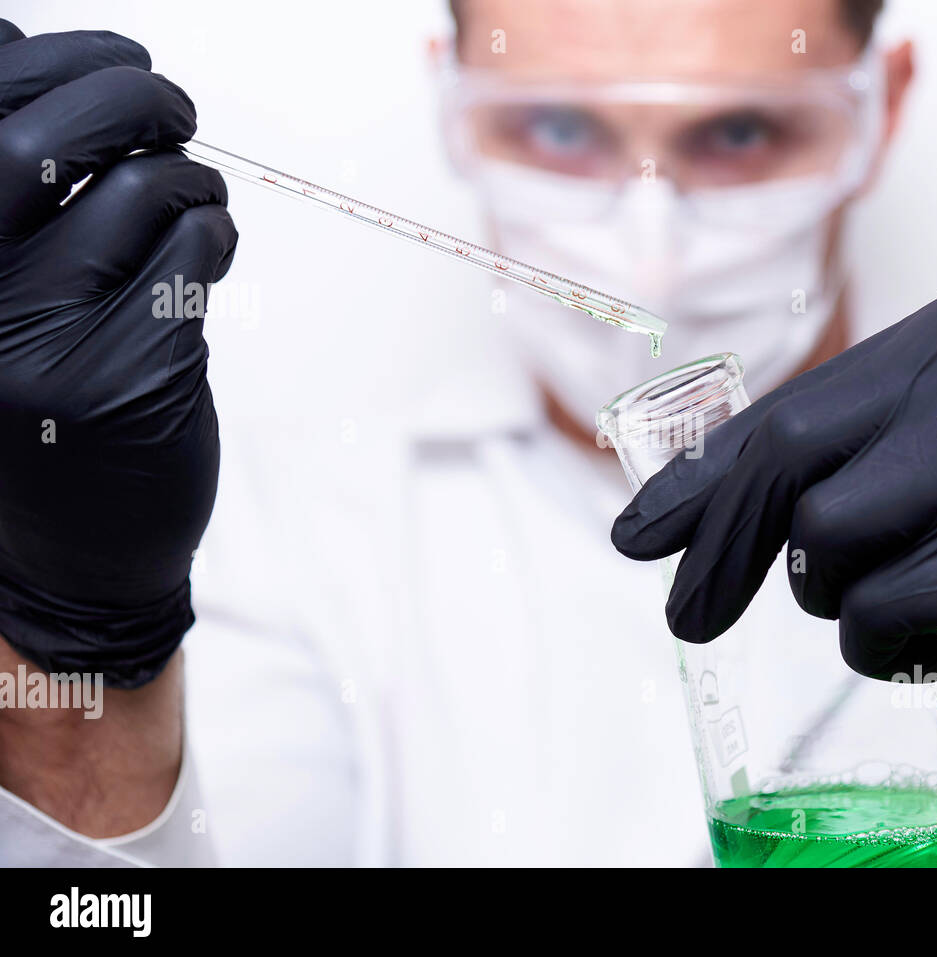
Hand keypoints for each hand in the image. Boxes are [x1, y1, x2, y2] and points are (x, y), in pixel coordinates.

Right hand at [0, 22, 235, 686]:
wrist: (67, 563)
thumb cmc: (33, 413)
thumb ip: (7, 196)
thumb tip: (23, 44)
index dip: (45, 60)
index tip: (111, 56)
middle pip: (35, 139)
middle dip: (124, 92)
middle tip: (171, 104)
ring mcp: (31, 342)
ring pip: (134, 192)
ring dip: (186, 176)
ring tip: (192, 199)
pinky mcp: (121, 378)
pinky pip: (191, 254)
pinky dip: (213, 233)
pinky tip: (203, 256)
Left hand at [613, 271, 936, 748]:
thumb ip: (859, 455)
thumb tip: (707, 509)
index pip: (798, 404)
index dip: (705, 478)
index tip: (643, 533)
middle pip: (788, 461)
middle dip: (720, 547)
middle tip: (686, 613)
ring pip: (826, 543)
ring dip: (843, 599)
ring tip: (910, 607)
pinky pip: (883, 609)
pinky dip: (890, 644)